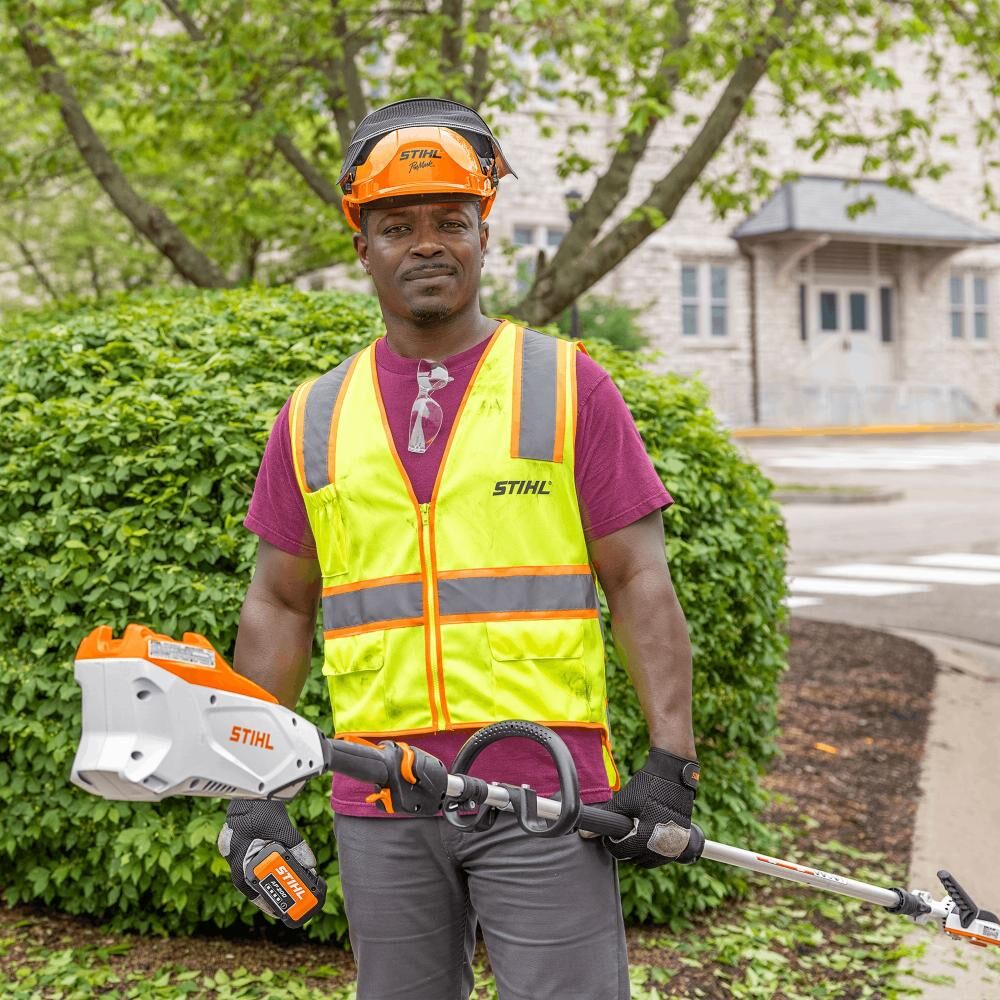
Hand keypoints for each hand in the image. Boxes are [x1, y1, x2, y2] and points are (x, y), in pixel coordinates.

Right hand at [217, 799, 319, 916]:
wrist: (253, 785)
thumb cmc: (262, 805)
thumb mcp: (282, 827)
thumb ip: (296, 846)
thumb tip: (310, 865)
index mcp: (238, 853)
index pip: (247, 887)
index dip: (262, 900)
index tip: (276, 910)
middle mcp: (231, 853)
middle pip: (248, 882)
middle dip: (265, 893)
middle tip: (282, 903)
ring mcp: (232, 847)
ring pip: (246, 871)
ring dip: (262, 880)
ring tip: (280, 889)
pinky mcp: (237, 840)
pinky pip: (246, 860)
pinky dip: (259, 866)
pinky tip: (272, 868)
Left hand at [598, 748, 699, 868]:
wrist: (673, 775)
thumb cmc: (647, 786)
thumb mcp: (623, 801)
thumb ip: (606, 819)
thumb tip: (584, 835)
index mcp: (646, 839)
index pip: (620, 853)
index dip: (612, 842)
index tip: (613, 831)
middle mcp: (662, 847)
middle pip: (635, 859)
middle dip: (626, 847)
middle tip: (625, 829)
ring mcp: (675, 846)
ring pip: (649, 860)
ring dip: (640, 851)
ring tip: (637, 830)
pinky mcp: (682, 841)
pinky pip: (663, 855)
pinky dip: (654, 849)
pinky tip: (650, 833)